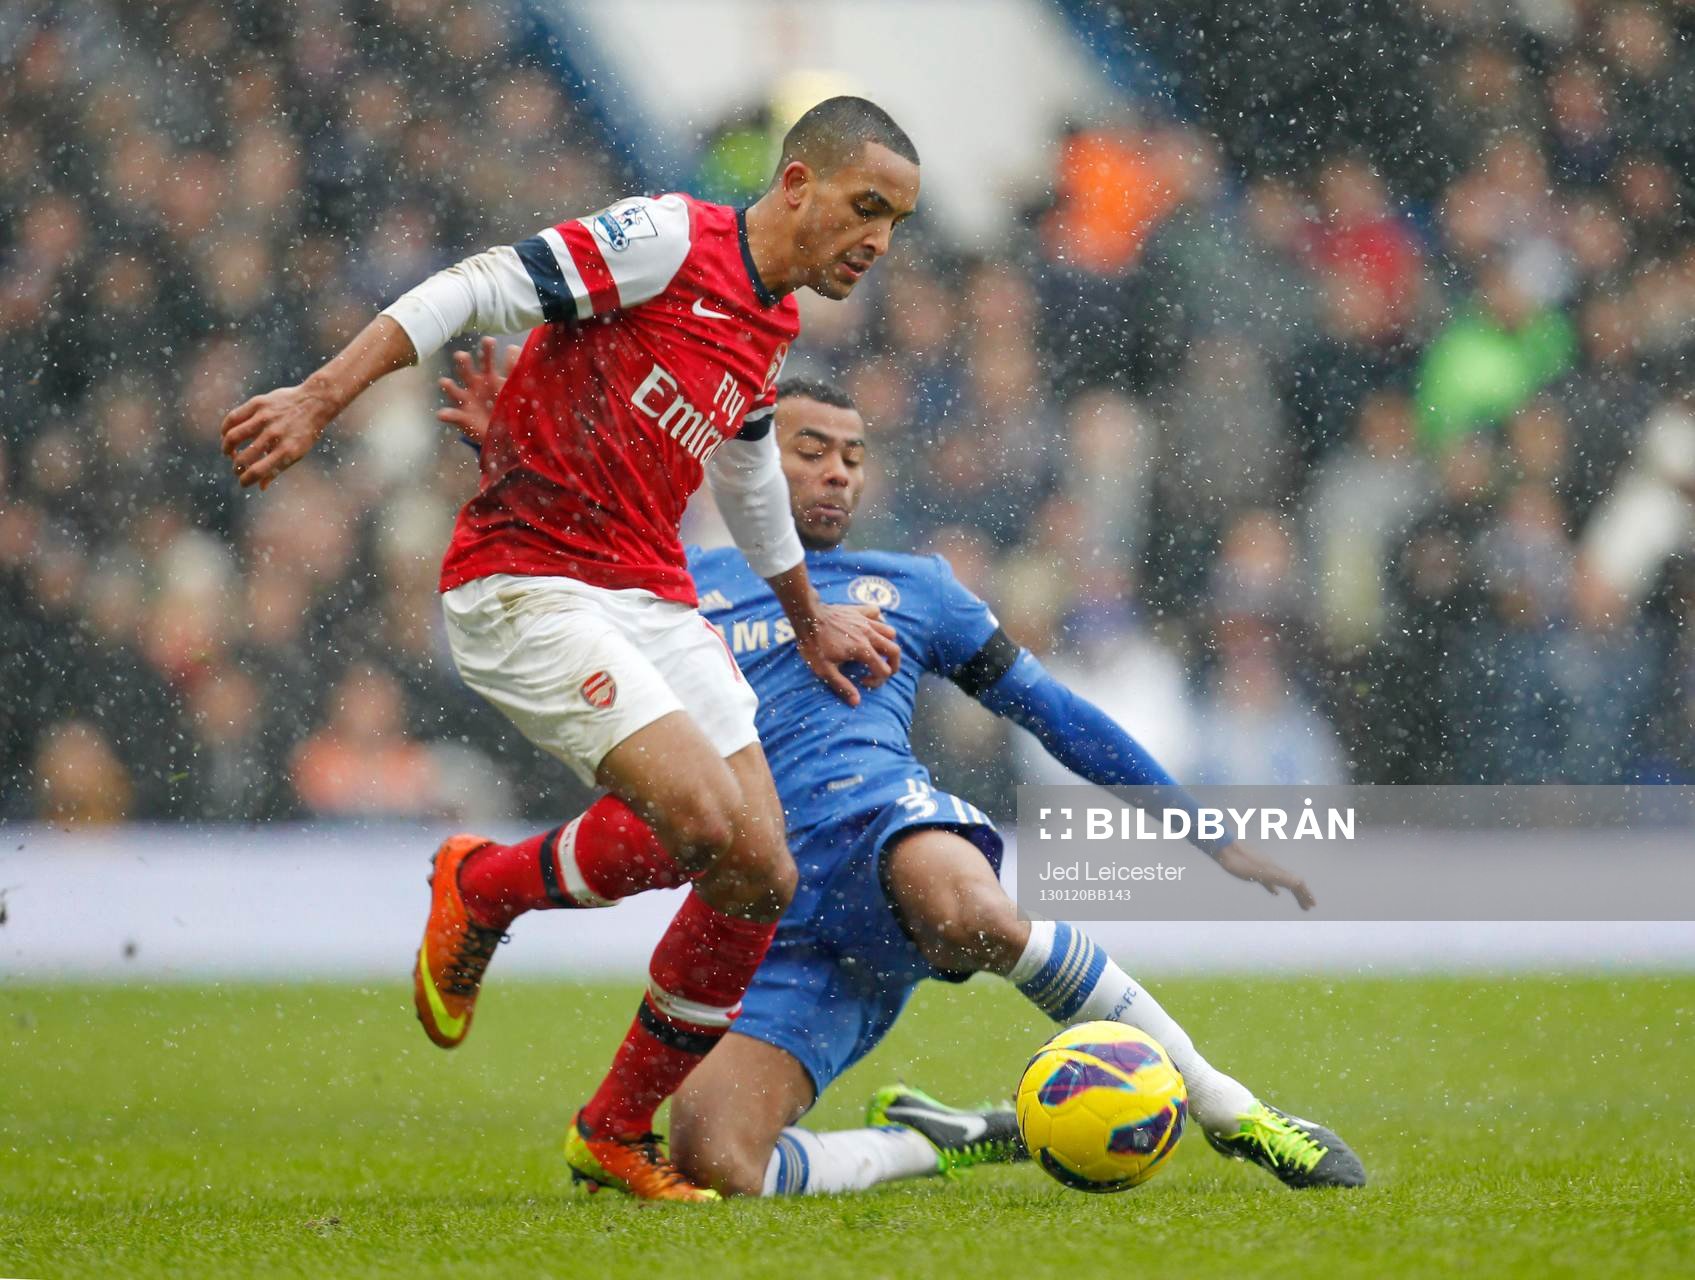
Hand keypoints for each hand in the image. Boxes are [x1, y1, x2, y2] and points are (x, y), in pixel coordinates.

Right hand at [221, 382, 337, 488]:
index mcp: (287, 451)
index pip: (258, 471)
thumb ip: (278, 469)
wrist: (315, 402)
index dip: (246, 480)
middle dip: (236, 467)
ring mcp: (265, 418)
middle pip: (243, 457)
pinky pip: (233, 417)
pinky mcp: (258, 404)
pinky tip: (226, 434)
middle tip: (237, 467)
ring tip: (228, 452)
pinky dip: (225, 429)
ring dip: (226, 448)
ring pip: (233, 436)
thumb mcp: (298, 453)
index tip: (242, 482)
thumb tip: (260, 487)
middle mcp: (275, 435)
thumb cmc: (305, 432)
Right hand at [437, 336, 517, 446]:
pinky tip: (443, 413)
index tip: (489, 341)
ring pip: (455, 390)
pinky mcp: (463, 417)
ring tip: (444, 382)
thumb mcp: (517, 388)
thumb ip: (516, 371)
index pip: (487, 359)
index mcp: (490, 375)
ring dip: (448, 386)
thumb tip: (514, 347)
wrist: (505, 430)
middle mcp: (476, 384)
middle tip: (461, 356)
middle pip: (467, 370)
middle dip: (463, 362)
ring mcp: (468, 400)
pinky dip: (447, 414)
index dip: (487, 350)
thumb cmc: (509, 404)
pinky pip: (453, 415)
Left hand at [795, 603, 900, 705]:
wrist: (806, 616)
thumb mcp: (824, 670)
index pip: (884, 670)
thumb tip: (857, 702)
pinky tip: (869, 629)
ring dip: (887, 644)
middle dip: (892, 665)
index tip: (862, 681)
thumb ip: (842, 686)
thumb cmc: (814, 644)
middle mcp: (870, 635)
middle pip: (895, 651)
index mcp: (863, 650)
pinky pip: (876, 613)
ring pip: (890, 632)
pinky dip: (878, 621)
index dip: (876, 680)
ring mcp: (866, 621)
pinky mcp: (859, 611)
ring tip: (876, 652)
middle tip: (881, 671)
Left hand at [1215, 841, 1315, 910]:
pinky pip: (1269, 881)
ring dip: (1292, 892)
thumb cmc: (1239, 861)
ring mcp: (1263, 868)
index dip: (1305, 894)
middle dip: (1302, 895)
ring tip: (1298, 901)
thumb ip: (1279, 876)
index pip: (1296, 883)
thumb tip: (1301, 882)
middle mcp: (1273, 868)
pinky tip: (1275, 892)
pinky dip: (1275, 888)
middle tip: (1309, 907)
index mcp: (1276, 870)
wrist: (1221, 846)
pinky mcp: (1253, 869)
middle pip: (1292, 883)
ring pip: (1282, 882)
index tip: (1313, 905)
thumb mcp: (1261, 872)